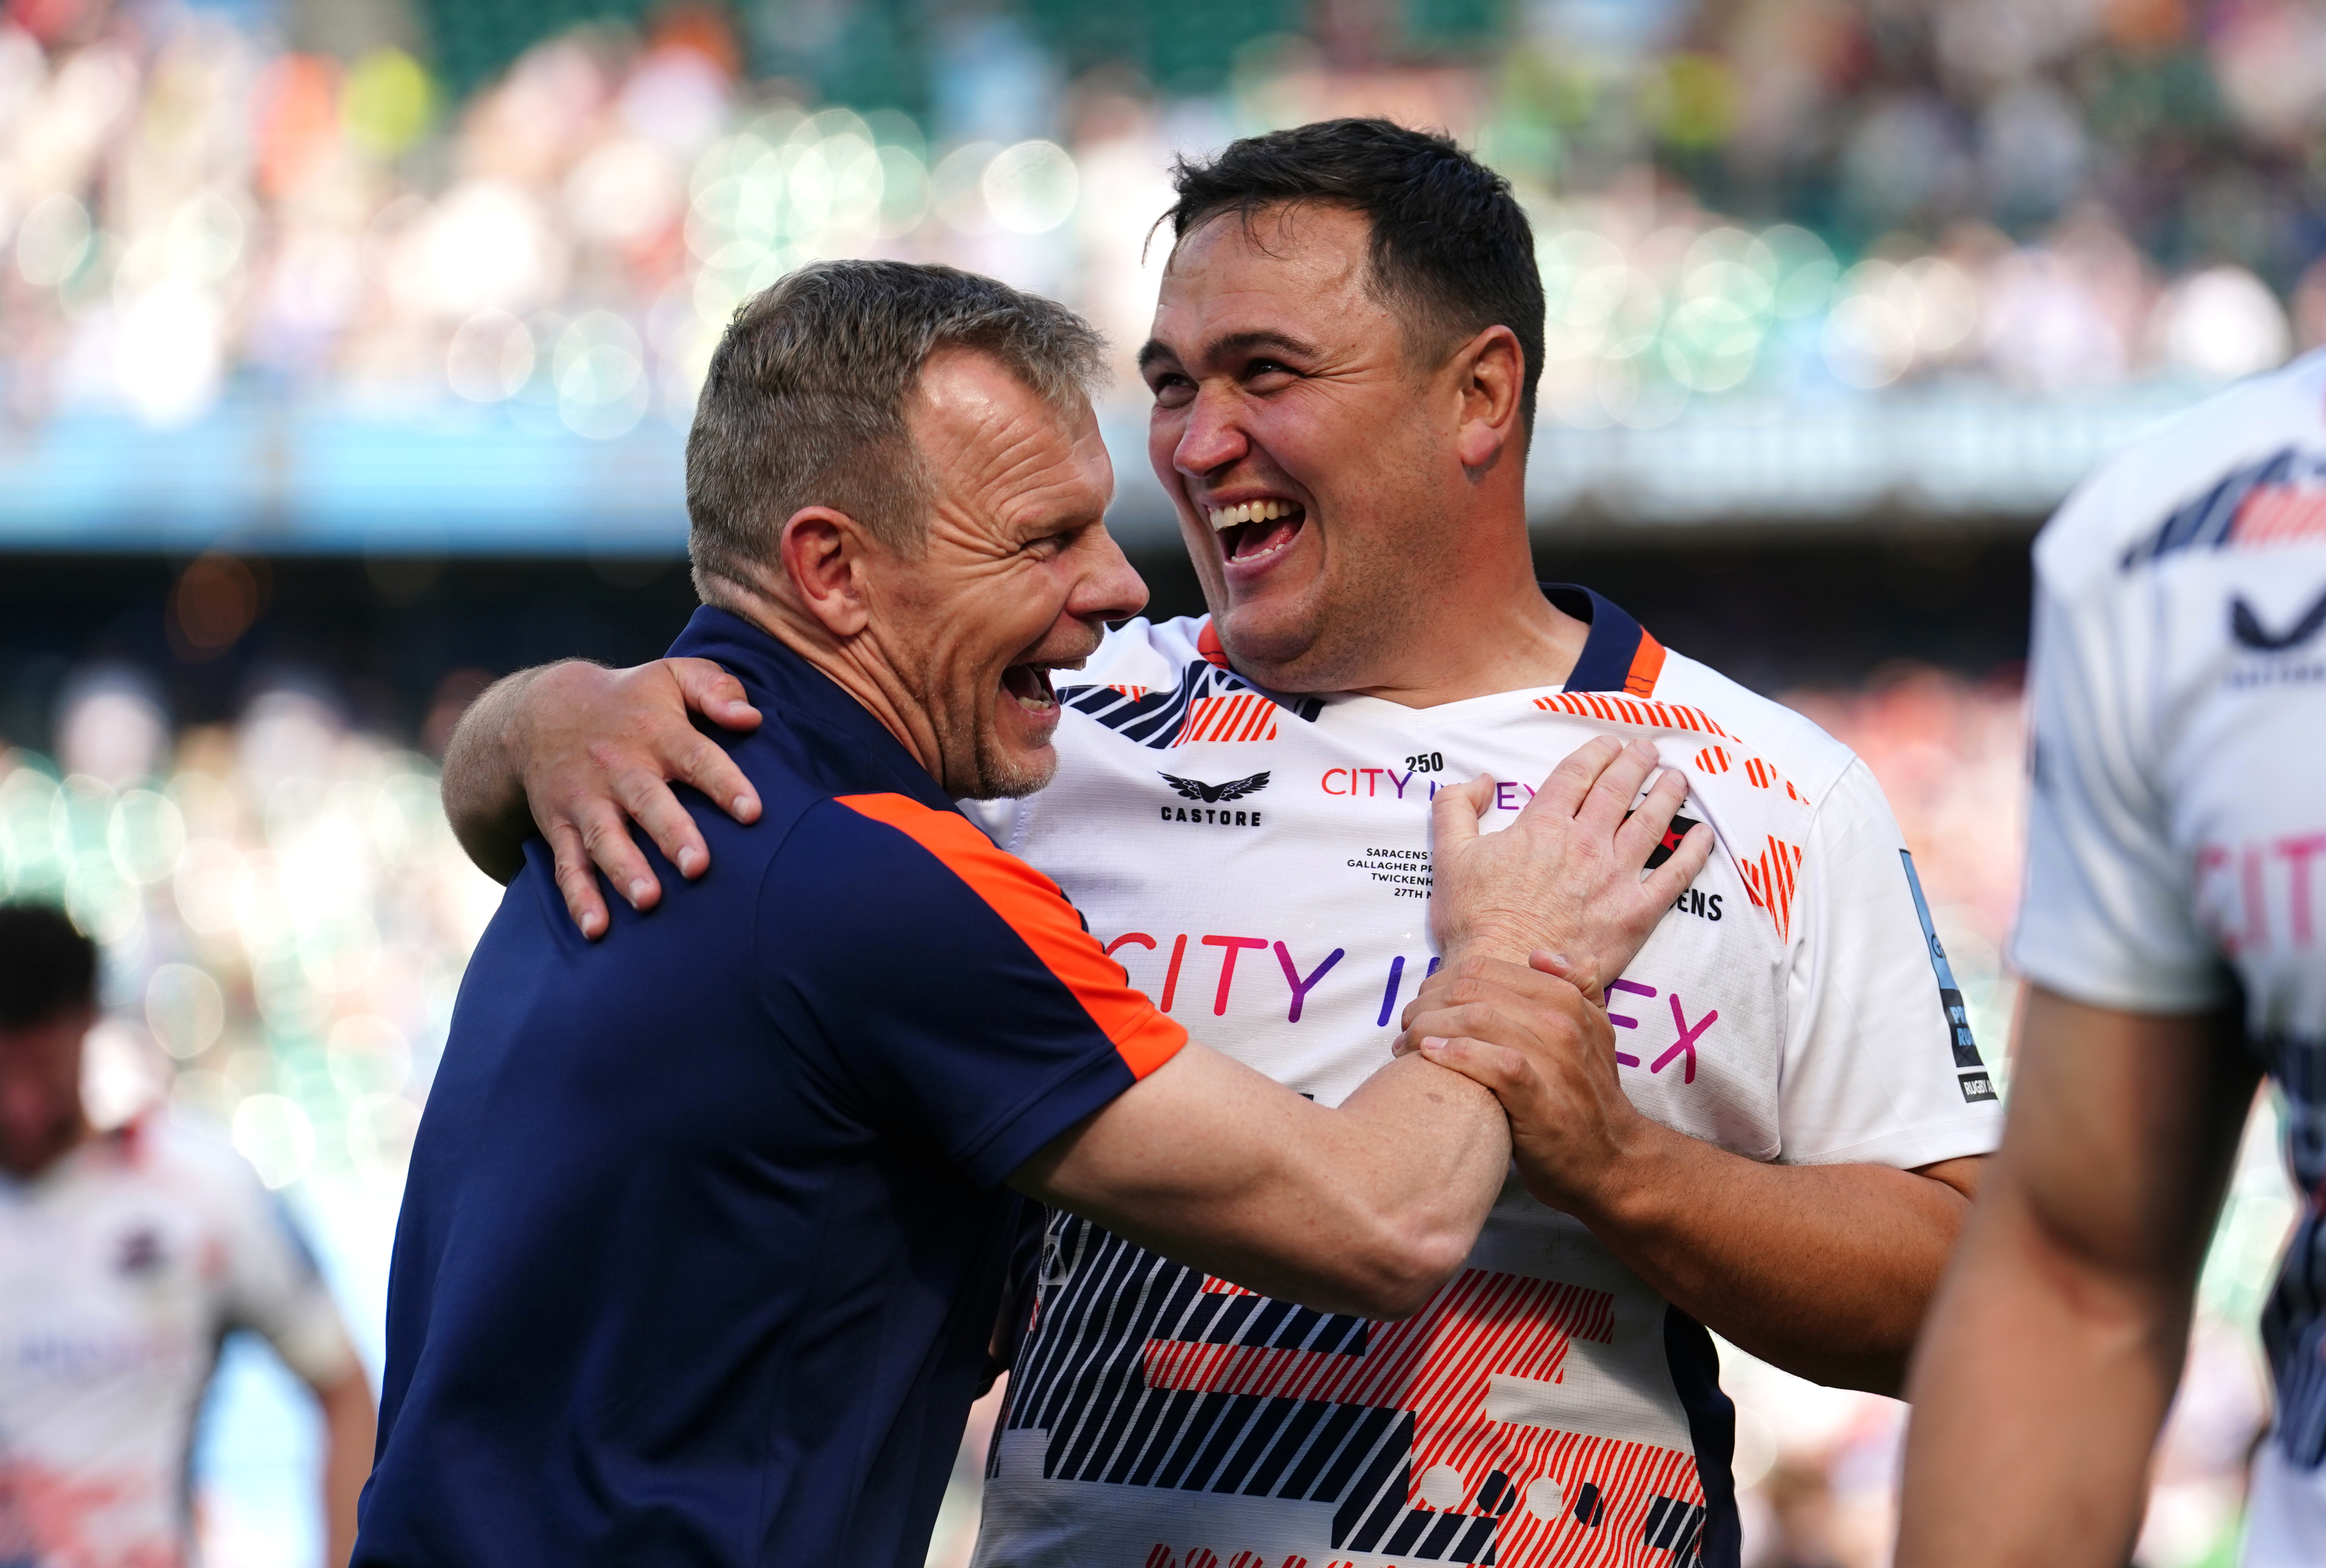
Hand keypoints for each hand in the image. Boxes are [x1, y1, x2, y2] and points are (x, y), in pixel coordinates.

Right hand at [509, 658, 763, 936]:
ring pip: (606, 839)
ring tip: (649, 901)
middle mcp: (620, 768)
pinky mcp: (560, 827)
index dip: (724, 783)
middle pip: (648, 803)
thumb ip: (716, 689)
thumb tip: (752, 718)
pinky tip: (596, 930)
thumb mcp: (672, 676)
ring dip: (625, 871)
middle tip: (699, 866)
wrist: (539, 710)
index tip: (753, 812)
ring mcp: (586, 800)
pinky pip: (568, 866)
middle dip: (672, 834)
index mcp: (657, 733)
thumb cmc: (631, 701)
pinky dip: (579, 899)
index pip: (696, 757)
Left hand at [1392, 951, 1648, 1217]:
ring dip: (1428, 1028)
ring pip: (1476, 1020)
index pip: (1483, 969)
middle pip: (1471, 991)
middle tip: (1405, 1027)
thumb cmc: (1586, 1094)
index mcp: (1566, 999)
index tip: (1422, 1005)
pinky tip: (1430, 1057)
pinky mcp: (1541, 1100)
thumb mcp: (1595, 1031)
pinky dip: (1456, 1055)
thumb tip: (1539, 954)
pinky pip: (1493, 1064)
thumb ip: (1576, 986)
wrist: (1609, 1159)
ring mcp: (1555, 1060)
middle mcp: (1562, 1023)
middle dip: (1426, 1004)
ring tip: (1407, 1046)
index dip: (1440, 982)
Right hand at [1428, 736, 1711, 973]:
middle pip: (1618, 789)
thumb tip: (1482, 780)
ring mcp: (1615, 876)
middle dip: (1636, 763)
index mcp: (1543, 825)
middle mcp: (1585, 842)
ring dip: (1667, 795)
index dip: (1596, 752)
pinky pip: (1675, 876)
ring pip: (1650, 822)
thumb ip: (1457, 807)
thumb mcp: (1450, 855)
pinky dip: (1692, 852)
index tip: (1609, 743)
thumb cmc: (1475, 919)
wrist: (1507, 973)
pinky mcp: (1636, 912)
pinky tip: (1703, 836)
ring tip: (1677, 779)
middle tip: (1648, 750)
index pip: (1577, 774)